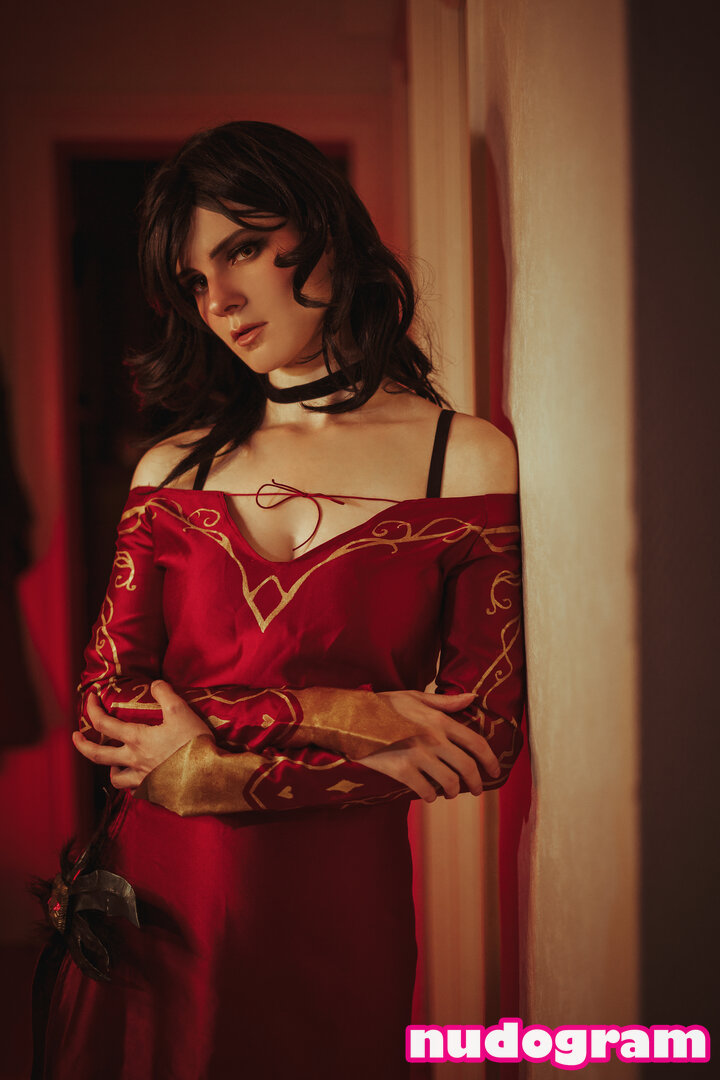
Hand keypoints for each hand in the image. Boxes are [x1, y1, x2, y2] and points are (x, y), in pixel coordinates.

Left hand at [71, 680, 208, 790]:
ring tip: (112, 762)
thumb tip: (154, 684)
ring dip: (109, 768)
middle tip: (75, 738)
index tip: (90, 700)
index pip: (104, 724)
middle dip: (82, 745)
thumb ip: (165, 694)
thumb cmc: (193, 743)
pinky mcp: (154, 791)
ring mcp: (142, 778)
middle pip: (98, 755)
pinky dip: (132, 783)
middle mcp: (134, 760)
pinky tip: (138, 777)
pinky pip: (135, 790)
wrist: (207, 775)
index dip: (92, 710)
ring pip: (114, 778)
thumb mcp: (181, 711)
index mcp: (137, 739)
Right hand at [358, 690, 500, 802]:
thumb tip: (472, 698)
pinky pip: (425, 791)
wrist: (350, 718)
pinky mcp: (401, 770)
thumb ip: (445, 701)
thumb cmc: (382, 705)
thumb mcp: (414, 696)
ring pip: (449, 783)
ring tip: (450, 792)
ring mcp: (417, 756)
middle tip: (476, 790)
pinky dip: (430, 796)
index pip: (476, 743)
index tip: (495, 771)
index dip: (490, 760)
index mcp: (439, 720)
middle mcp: (432, 738)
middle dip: (476, 783)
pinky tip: (428, 795)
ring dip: (453, 792)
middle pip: (467, 768)